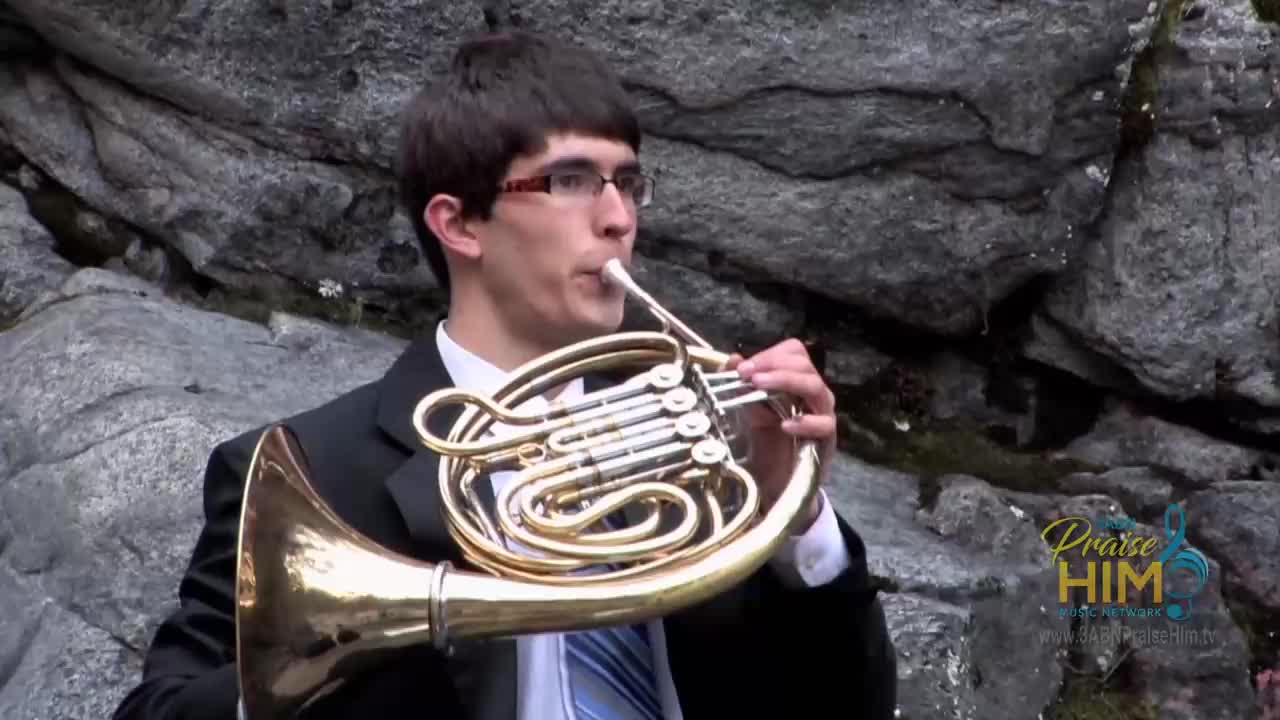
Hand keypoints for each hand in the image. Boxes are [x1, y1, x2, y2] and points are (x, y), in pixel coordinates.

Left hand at [725, 338, 835, 533]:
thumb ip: (738, 384)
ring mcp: (822, 414)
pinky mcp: (826, 439)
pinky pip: (824, 424)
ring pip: (816, 386)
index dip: (770, 354)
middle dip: (774, 364)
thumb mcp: (744, 410)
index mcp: (795, 380)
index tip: (743, 367)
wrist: (773, 482)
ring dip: (786, 381)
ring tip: (760, 386)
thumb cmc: (763, 443)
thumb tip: (731, 359)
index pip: (794, 352)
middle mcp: (812, 393)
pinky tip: (784, 424)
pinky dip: (805, 421)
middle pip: (805, 364)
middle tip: (748, 375)